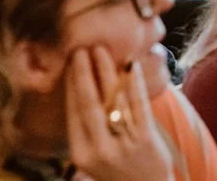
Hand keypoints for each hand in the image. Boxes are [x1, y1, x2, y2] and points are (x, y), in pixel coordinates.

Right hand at [66, 47, 173, 180]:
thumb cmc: (120, 167)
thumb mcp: (94, 154)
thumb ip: (87, 129)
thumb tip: (79, 88)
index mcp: (81, 153)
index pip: (72, 113)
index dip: (71, 85)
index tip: (70, 62)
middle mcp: (98, 150)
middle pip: (88, 104)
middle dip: (84, 73)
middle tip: (81, 49)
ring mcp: (123, 145)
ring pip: (112, 101)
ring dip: (107, 72)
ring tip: (102, 50)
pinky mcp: (145, 139)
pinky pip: (138, 105)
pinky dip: (134, 83)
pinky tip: (131, 64)